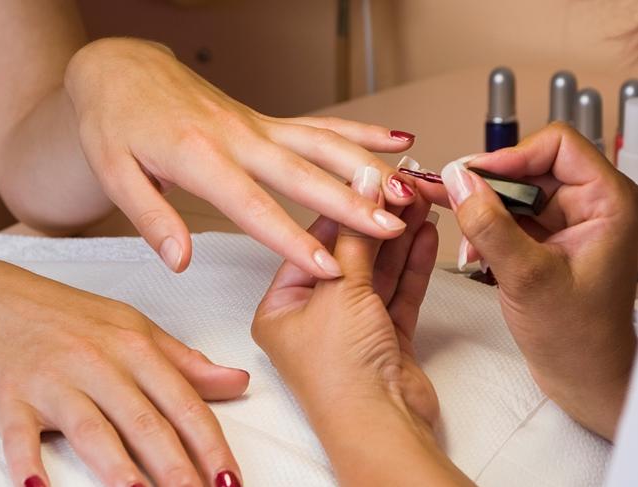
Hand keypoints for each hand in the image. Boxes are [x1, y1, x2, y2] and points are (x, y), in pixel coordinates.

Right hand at [0, 259, 248, 486]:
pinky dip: (30, 465)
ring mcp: (55, 383)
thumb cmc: (74, 318)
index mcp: (136, 350)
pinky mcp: (12, 400)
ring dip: (120, 471)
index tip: (228, 476)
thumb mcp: (137, 330)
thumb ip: (187, 363)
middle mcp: (100, 365)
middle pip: (145, 424)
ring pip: (94, 432)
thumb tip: (237, 382)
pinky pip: (20, 437)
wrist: (5, 300)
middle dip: (176, 469)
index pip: (184, 403)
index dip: (210, 443)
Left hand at [64, 38, 416, 276]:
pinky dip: (360, 132)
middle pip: (304, 175)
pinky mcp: (267, 120)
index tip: (329, 267)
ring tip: (407, 188)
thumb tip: (179, 261)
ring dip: (368, 167)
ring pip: (323, 145)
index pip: (254, 208)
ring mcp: (258, 126)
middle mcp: (239, 139)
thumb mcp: (117, 174)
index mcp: (200, 159)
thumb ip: (152, 219)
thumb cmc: (116, 123)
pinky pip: (320, 125)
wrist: (122, 72)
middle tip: (391, 226)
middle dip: (352, 203)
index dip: (293, 240)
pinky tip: (393, 140)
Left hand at [253, 167, 473, 485]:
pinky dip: (411, 265)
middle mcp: (312, 316)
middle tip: (402, 184)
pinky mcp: (384, 339)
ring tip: (420, 200)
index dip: (343, 208)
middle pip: (348, 256)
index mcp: (281, 306)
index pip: (313, 244)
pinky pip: (397, 293)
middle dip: (376, 221)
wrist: (379, 425)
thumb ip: (355, 235)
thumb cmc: (340, 368)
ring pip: (377, 273)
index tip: (369, 178)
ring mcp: (350, 328)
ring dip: (398, 239)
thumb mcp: (341, 290)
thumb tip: (364, 180)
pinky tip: (425, 234)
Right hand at [433, 123, 637, 439]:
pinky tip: (477, 254)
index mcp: (607, 203)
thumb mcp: (527, 277)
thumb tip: (458, 181)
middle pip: (529, 168)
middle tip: (451, 199)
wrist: (581, 376)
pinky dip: (487, 231)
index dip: (511, 156)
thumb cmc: (578, 338)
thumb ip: (489, 225)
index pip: (558, 146)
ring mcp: (567, 223)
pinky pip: (509, 217)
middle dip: (489, 189)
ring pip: (514, 193)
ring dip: (484, 213)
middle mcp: (589, 206)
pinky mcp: (547, 240)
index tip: (473, 176)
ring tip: (469, 243)